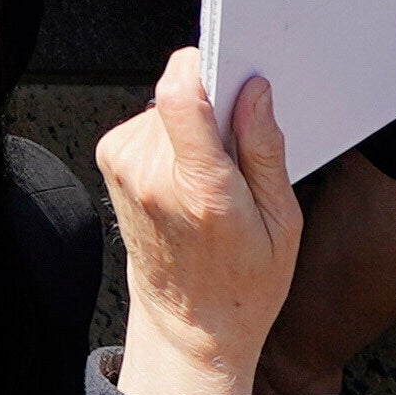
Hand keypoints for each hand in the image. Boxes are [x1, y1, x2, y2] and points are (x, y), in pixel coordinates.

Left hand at [91, 48, 299, 394]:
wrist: (188, 327)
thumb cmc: (244, 283)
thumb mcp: (283, 223)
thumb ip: (266, 149)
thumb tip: (254, 90)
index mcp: (200, 190)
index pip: (181, 95)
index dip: (207, 67)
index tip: (235, 73)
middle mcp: (151, 175)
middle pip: (180, 92)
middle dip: (214, 104)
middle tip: (238, 149)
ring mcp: (124, 168)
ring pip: (167, 103)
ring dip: (194, 123)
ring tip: (216, 174)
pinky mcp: (112, 162)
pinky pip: (151, 120)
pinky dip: (175, 135)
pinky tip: (191, 176)